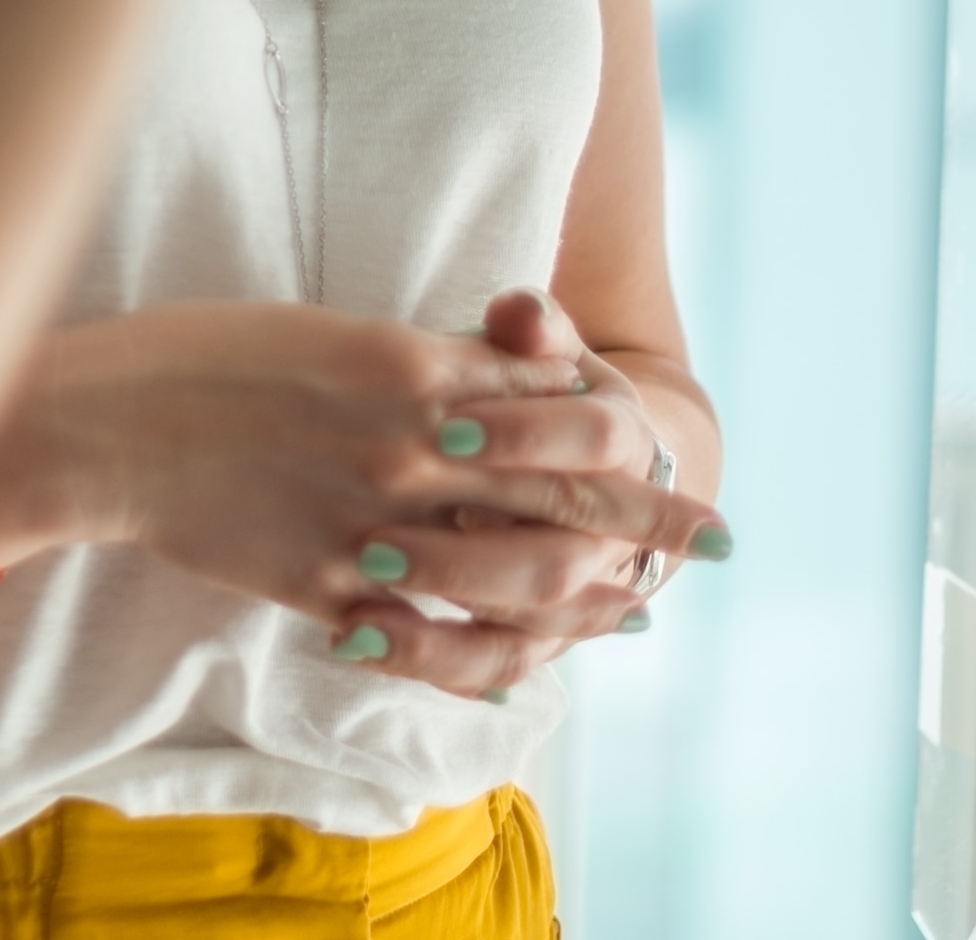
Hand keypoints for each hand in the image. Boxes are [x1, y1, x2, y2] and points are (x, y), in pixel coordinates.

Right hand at [0, 301, 727, 698]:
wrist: (110, 424)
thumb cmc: (215, 353)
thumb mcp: (338, 331)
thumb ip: (431, 360)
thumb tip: (511, 374)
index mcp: (414, 367)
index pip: (555, 406)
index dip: (626, 435)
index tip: (672, 450)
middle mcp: (409, 448)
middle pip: (561, 493)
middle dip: (643, 521)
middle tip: (706, 540)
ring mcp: (370, 525)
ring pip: (513, 575)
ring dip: (583, 595)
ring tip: (627, 605)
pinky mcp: (326, 587)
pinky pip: (425, 630)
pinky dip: (482, 647)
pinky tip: (518, 657)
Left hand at [324, 289, 719, 690]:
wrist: (592, 466)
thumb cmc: (532, 389)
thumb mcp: (535, 350)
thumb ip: (529, 327)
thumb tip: (522, 313)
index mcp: (621, 440)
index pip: (593, 442)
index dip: (524, 433)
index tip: (446, 429)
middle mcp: (607, 529)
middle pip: (558, 559)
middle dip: (470, 554)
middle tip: (377, 542)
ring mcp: (571, 593)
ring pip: (527, 626)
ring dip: (447, 613)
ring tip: (361, 588)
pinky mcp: (530, 636)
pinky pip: (489, 663)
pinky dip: (429, 659)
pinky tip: (355, 637)